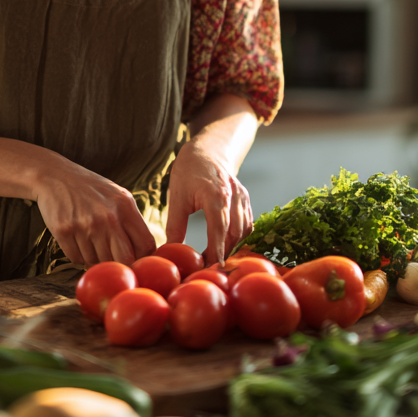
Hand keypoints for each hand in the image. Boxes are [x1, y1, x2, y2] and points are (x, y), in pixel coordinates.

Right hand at [34, 157, 156, 265]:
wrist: (55, 176)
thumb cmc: (90, 189)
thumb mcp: (117, 196)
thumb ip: (132, 221)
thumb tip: (144, 254)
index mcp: (125, 206)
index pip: (146, 245)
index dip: (142, 257)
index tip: (133, 257)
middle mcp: (107, 216)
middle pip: (124, 260)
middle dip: (117, 262)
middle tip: (109, 254)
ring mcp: (85, 225)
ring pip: (97, 261)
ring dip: (93, 256)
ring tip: (88, 236)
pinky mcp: (64, 231)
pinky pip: (76, 258)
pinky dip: (77, 253)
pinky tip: (75, 236)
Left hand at [165, 134, 252, 266]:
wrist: (209, 148)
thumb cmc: (189, 170)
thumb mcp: (177, 196)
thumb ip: (175, 224)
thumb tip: (171, 250)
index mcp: (215, 195)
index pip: (219, 229)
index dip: (217, 251)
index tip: (212, 268)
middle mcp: (233, 196)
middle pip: (234, 233)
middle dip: (223, 253)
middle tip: (207, 268)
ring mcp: (242, 197)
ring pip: (243, 230)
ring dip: (231, 246)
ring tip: (213, 258)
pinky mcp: (245, 199)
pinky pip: (247, 223)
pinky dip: (238, 237)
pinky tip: (225, 244)